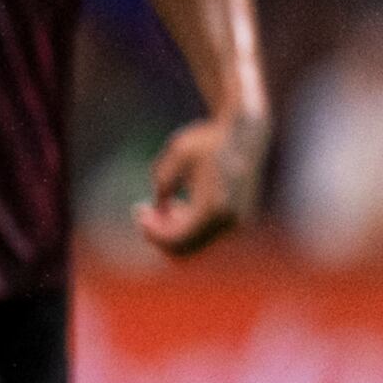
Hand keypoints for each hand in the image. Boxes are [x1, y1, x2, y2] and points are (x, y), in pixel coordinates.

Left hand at [135, 108, 265, 258]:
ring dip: (174, 231)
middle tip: (145, 210)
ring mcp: (238, 223)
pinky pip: (208, 236)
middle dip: (160, 233)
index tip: (138, 209)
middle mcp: (229, 221)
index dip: (151, 231)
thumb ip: (163, 185)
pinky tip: (180, 205)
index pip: (175, 239)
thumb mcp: (176, 156)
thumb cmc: (206, 141)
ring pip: (196, 245)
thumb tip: (160, 211)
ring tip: (165, 205)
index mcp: (213, 207)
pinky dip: (189, 228)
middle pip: (184, 249)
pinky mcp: (240, 220)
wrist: (245, 133)